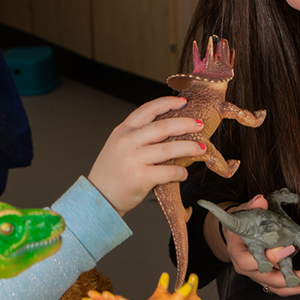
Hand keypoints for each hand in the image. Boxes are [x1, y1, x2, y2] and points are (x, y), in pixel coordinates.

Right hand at [87, 96, 204, 215]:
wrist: (98, 197)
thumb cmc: (111, 173)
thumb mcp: (118, 146)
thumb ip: (137, 136)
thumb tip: (169, 130)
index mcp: (122, 131)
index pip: (147, 110)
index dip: (167, 103)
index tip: (182, 102)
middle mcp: (127, 142)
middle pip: (162, 127)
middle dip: (185, 124)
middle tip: (200, 125)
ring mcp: (133, 159)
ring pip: (169, 149)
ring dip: (189, 148)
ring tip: (201, 148)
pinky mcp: (140, 177)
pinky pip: (168, 172)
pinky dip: (180, 172)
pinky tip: (183, 173)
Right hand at [222, 195, 299, 296]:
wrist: (237, 235)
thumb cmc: (241, 223)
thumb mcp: (243, 212)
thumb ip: (252, 206)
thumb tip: (260, 200)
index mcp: (239, 253)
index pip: (251, 261)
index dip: (270, 257)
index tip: (290, 249)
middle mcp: (249, 269)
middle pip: (270, 279)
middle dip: (294, 277)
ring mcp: (260, 276)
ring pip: (280, 287)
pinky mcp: (270, 280)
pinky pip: (285, 288)